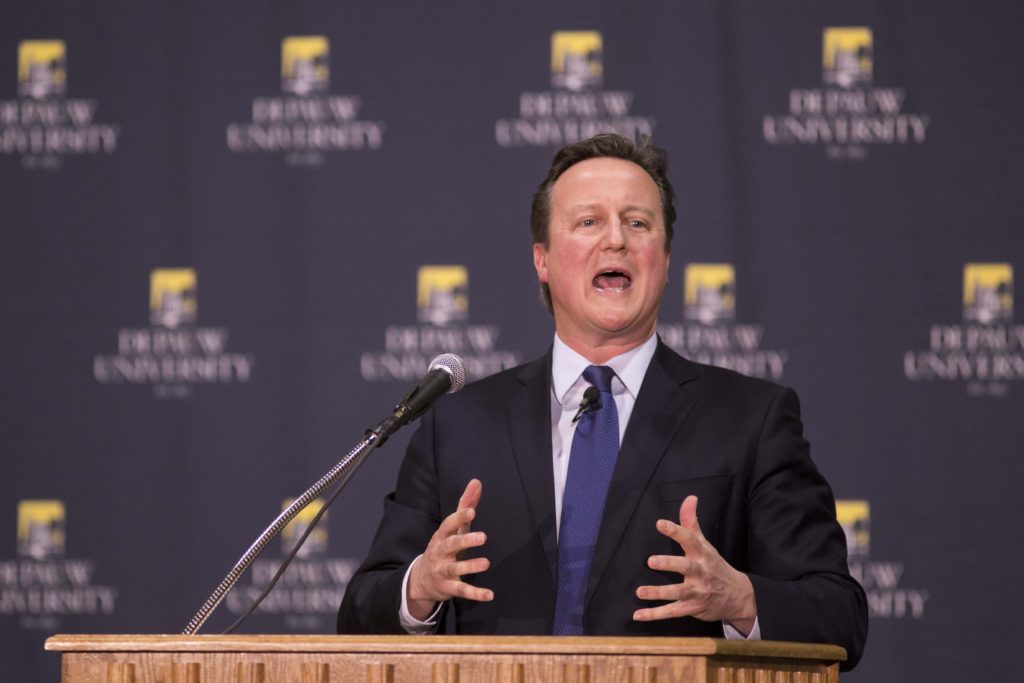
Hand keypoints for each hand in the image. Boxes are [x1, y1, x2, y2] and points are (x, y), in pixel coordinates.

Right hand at [407, 478, 492, 620]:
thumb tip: (476, 481)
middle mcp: (440, 552)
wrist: (421, 579)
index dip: (459, 517)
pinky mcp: (448, 588)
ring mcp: (443, 571)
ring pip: (455, 568)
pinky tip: (489, 594)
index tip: (472, 511)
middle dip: (466, 541)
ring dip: (470, 566)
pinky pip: (462, 591)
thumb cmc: (443, 547)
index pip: (448, 524)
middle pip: (451, 545)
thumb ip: (465, 506)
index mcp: (441, 536)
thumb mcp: (452, 528)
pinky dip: (475, 594)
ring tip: (486, 563)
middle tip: (483, 537)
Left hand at [633, 495, 756, 634]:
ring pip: (677, 593)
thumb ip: (691, 522)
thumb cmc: (715, 566)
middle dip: (669, 564)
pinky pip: (672, 612)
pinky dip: (655, 615)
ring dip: (658, 593)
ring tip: (640, 591)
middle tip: (651, 561)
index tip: (660, 523)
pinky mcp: (692, 609)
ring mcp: (696, 592)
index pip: (689, 540)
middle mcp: (700, 573)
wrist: (738, 596)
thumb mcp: (705, 544)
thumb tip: (690, 497)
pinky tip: (638, 615)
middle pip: (685, 567)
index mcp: (701, 554)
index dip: (675, 531)